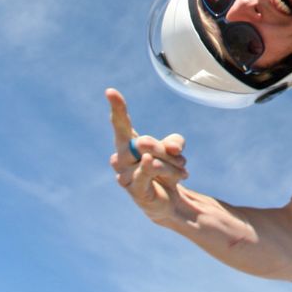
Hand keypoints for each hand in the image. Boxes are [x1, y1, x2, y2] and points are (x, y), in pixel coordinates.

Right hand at [106, 88, 192, 226]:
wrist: (169, 200)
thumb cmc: (166, 169)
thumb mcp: (175, 149)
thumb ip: (174, 142)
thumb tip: (171, 150)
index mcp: (127, 143)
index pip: (121, 123)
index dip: (117, 108)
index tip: (110, 91)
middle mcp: (120, 157)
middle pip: (145, 141)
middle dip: (166, 148)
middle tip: (178, 157)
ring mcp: (124, 175)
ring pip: (152, 158)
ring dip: (173, 165)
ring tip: (180, 173)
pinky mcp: (134, 190)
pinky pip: (145, 172)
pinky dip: (152, 167)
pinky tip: (150, 161)